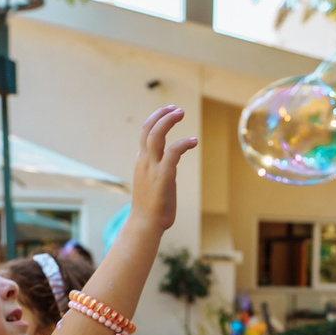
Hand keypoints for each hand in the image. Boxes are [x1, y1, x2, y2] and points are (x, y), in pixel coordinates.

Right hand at [130, 106, 196, 237]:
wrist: (144, 225)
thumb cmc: (151, 207)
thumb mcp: (152, 182)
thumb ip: (159, 169)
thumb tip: (170, 164)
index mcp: (142, 161)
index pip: (145, 133)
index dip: (157, 119)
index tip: (170, 112)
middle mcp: (144, 161)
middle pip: (147, 129)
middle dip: (161, 115)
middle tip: (177, 109)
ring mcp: (152, 169)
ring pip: (156, 136)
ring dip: (168, 121)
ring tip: (180, 113)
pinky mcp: (163, 178)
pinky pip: (172, 153)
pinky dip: (183, 144)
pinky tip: (193, 141)